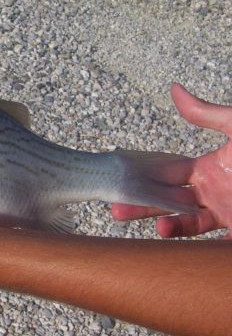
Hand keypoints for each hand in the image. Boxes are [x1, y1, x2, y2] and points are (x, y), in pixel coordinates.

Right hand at [112, 84, 231, 237]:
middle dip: (142, 206)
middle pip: (168, 202)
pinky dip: (192, 246)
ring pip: (186, 226)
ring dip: (166, 227)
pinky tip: (175, 241)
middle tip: (115, 209)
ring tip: (155, 228)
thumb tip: (173, 88)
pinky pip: (210, 246)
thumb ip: (206, 115)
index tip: (119, 180)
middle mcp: (212, 195)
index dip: (142, 178)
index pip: (166, 175)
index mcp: (208, 170)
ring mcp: (226, 215)